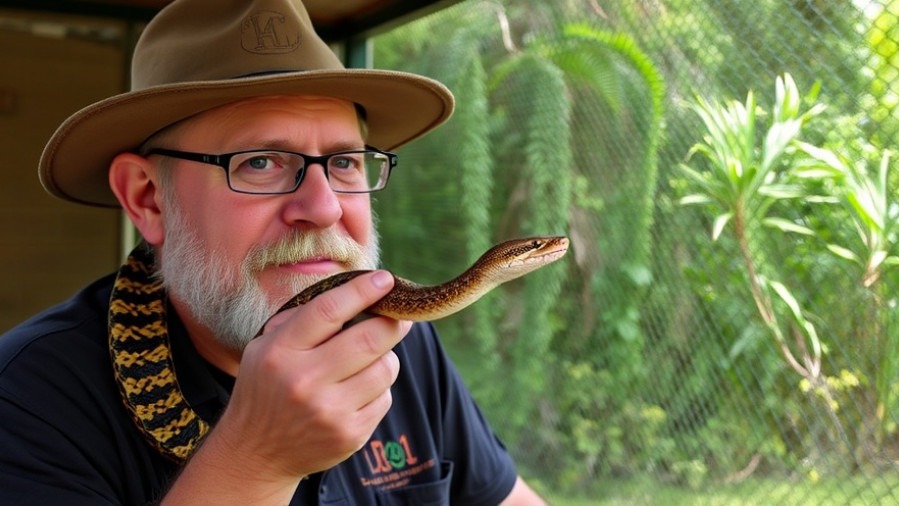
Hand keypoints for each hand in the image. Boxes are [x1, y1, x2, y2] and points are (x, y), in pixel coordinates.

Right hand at [165, 270, 410, 502]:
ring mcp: (329, 411)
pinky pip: (385, 398)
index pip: (329, 310)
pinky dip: (378, 389)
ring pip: (385, 368)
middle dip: (393, 322)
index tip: (385, 279)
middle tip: (401, 316)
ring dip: (386, 357)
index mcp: (280, 352)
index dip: (363, 290)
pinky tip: (357, 392)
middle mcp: (304, 381)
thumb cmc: (266, 388)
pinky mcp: (350, 435)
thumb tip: (352, 291)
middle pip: (370, 338)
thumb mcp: (265, 347)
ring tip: (369, 359)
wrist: (256, 453)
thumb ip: (300, 318)